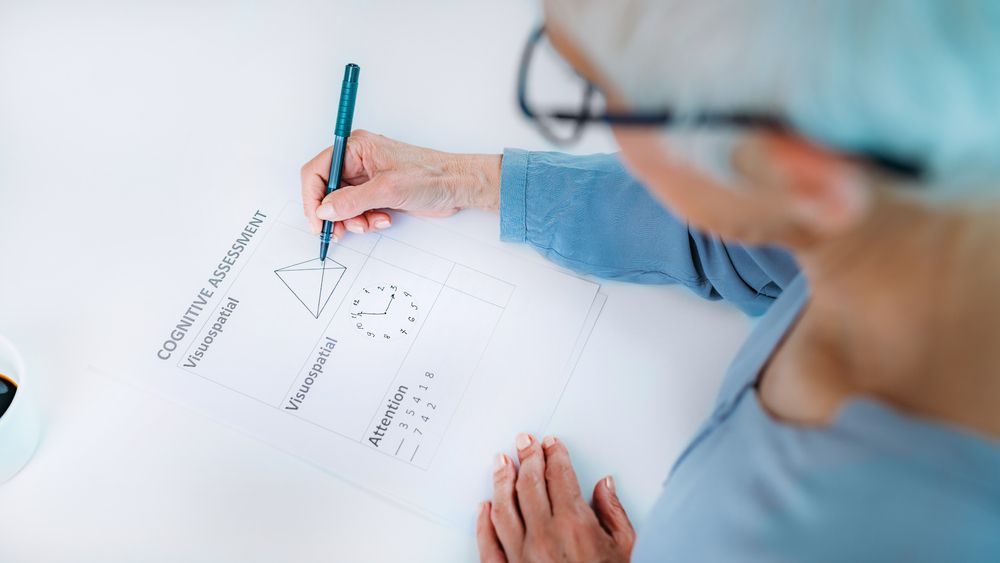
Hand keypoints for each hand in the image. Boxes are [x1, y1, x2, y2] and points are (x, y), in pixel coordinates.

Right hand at [300, 130, 501, 238]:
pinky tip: (384, 220)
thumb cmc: (431, 175)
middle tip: (339, 232)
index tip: (317, 221)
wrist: (457, 186)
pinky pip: (358, 212)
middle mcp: (358, 161)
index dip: (312, 198)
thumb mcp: (388, 189)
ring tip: (371, 224)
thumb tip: (325, 210)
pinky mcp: (377, 194)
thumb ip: (353, 201)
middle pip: (327, 191)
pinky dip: (365, 221)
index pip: (318, 171)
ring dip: (352, 220)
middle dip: (334, 214)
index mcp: (356, 148)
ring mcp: (367, 179)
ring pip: (342, 206)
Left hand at [477, 434, 634, 562]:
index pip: (559, 476)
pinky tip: (484, 506)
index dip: (554, 455)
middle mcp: (545, 538)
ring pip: (503, 508)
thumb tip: (604, 486)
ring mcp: (522, 558)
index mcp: (575, 527)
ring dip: (501, 480)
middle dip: (527, 458)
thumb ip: (614, 514)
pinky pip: (488, 544)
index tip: (551, 444)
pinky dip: (483, 522)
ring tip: (501, 462)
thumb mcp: (626, 550)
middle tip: (524, 441)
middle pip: (529, 485)